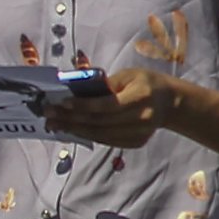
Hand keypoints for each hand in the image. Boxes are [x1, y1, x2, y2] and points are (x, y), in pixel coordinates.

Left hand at [42, 67, 165, 148]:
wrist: (170, 104)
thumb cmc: (147, 83)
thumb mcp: (130, 74)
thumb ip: (107, 83)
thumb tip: (78, 90)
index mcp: (140, 97)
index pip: (106, 105)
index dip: (82, 106)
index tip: (61, 103)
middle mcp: (140, 119)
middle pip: (99, 122)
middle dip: (71, 119)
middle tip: (49, 116)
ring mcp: (138, 134)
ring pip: (100, 135)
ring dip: (74, 130)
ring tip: (55, 124)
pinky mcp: (134, 143)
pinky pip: (105, 140)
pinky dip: (87, 135)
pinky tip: (72, 129)